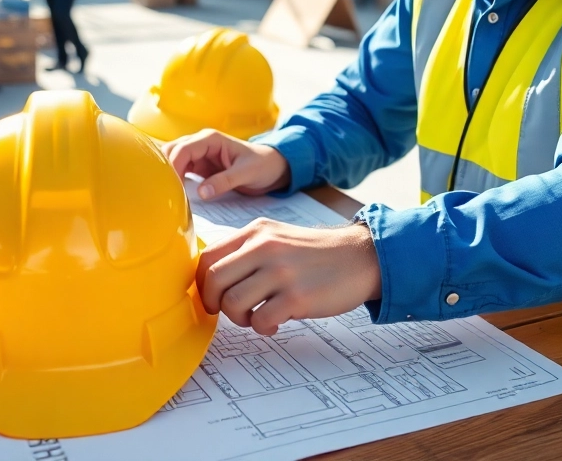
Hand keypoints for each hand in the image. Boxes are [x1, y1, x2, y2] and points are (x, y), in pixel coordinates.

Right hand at [163, 130, 289, 199]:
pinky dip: (174, 179)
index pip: (183, 149)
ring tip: (166, 193)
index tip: (171, 186)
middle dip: (165, 169)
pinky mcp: (199, 166)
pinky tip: (173, 192)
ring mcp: (198, 154)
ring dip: (168, 174)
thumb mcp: (246, 173)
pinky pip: (180, 170)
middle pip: (171, 152)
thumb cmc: (263, 165)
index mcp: (211, 139)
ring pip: (172, 160)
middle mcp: (201, 143)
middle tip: (164, 191)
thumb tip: (202, 192)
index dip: (173, 167)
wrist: (273, 167)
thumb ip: (225, 181)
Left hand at [197, 219, 380, 334]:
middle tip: (228, 311)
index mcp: (257, 232)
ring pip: (232, 303)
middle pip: (212, 280)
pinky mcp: (296, 297)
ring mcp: (281, 272)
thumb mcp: (278, 237)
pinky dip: (263, 328)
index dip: (201, 283)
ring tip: (257, 317)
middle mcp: (265, 247)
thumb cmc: (317, 254)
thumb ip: (247, 250)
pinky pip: (259, 320)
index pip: (207, 256)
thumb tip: (211, 276)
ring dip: (239, 318)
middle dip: (214, 303)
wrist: (360, 257)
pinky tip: (276, 323)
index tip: (212, 296)